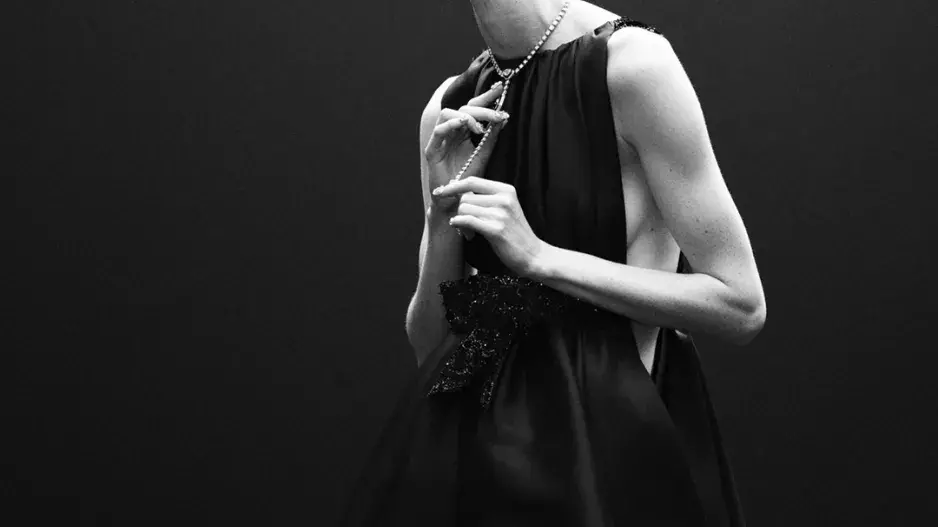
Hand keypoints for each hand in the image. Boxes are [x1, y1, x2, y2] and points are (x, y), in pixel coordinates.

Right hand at [425, 82, 509, 226]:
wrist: (457, 200)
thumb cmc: (469, 178)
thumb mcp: (485, 154)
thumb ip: (492, 136)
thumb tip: (503, 117)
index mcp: (464, 130)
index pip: (474, 107)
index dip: (485, 97)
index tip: (500, 88)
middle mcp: (451, 132)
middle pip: (463, 108)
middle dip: (481, 107)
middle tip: (497, 114)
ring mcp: (440, 140)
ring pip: (448, 114)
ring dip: (465, 115)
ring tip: (479, 125)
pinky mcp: (432, 150)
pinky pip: (438, 131)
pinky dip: (450, 124)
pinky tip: (463, 124)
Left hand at [432, 176, 547, 277]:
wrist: (533, 255)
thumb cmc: (514, 233)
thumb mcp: (505, 208)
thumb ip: (486, 198)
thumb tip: (456, 191)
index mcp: (506, 190)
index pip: (472, 181)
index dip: (453, 185)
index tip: (439, 192)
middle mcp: (504, 199)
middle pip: (465, 197)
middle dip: (459, 211)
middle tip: (464, 225)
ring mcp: (501, 214)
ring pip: (464, 209)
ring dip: (460, 222)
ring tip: (469, 233)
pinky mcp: (496, 229)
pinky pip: (467, 221)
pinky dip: (459, 225)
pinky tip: (463, 232)